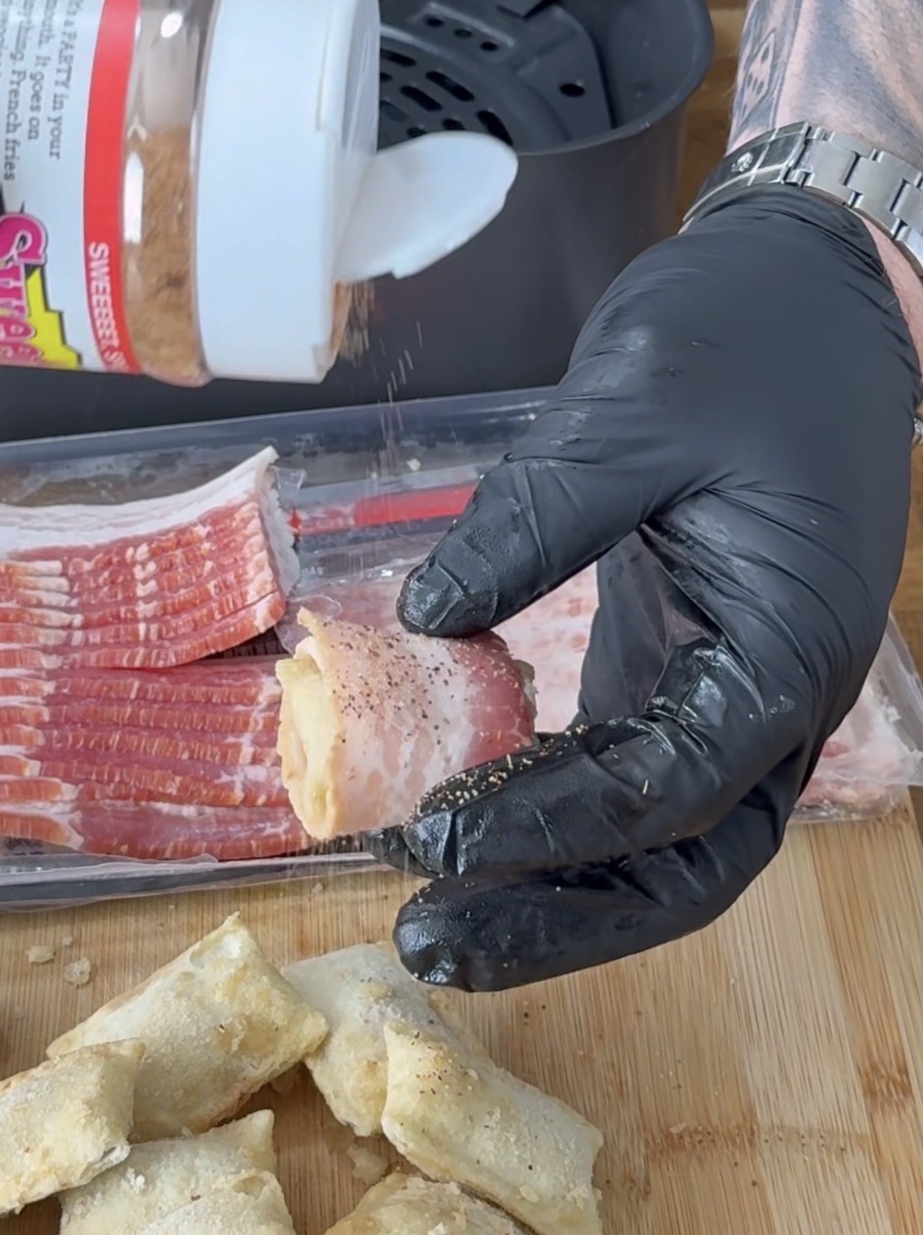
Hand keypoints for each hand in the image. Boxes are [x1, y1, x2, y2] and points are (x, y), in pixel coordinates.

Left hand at [373, 190, 920, 987]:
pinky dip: (549, 820)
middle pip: (679, 864)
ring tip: (430, 918)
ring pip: (656, 846)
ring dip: (552, 893)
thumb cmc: (748, 338)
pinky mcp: (675, 670)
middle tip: (425, 942)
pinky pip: (624, 782)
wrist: (809, 292)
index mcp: (789, 646)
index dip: (550, 829)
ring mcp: (726, 692)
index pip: (670, 786)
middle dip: (557, 917)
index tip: (436, 840)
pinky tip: (465, 829)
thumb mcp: (637, 409)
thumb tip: (425, 618)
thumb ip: (536, 519)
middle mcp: (772, 697)